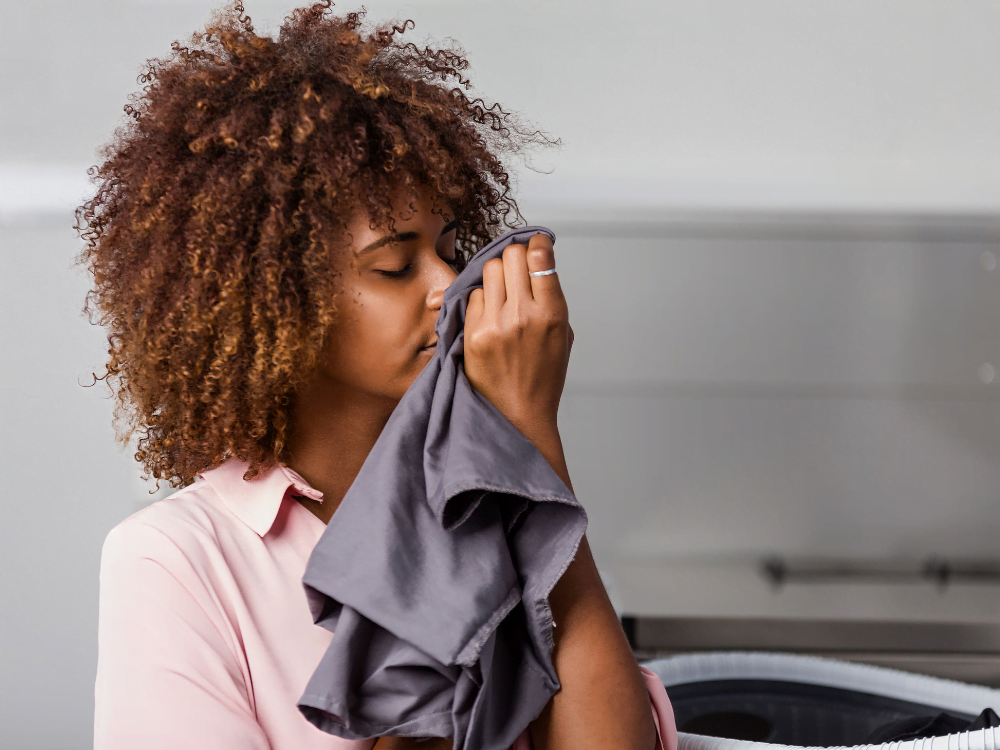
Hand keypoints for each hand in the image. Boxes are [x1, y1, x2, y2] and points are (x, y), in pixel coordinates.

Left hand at [464, 233, 573, 440]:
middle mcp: (525, 314)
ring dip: (496, 275)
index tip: (535, 245)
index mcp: (553, 313)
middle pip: (511, 255)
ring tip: (502, 293)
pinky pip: (473, 296)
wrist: (518, 416)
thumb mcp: (562, 337)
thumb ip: (552, 300)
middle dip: (515, 257)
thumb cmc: (542, 378)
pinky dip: (481, 300)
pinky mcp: (473, 334)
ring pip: (489, 269)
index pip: (540, 255)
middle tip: (517, 270)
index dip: (536, 244)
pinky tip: (489, 316)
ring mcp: (496, 323)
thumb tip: (539, 265)